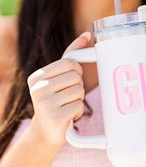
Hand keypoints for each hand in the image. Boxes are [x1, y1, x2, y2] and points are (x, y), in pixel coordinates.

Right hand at [27, 32, 91, 146]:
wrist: (46, 131)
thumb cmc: (55, 101)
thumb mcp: (58, 77)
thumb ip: (71, 55)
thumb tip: (88, 35)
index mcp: (37, 76)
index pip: (70, 63)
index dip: (76, 73)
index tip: (70, 81)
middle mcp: (38, 87)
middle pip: (77, 77)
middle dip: (78, 88)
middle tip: (66, 97)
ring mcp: (45, 103)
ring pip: (80, 91)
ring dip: (78, 100)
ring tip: (66, 106)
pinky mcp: (55, 116)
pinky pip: (80, 106)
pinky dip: (77, 112)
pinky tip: (67, 116)